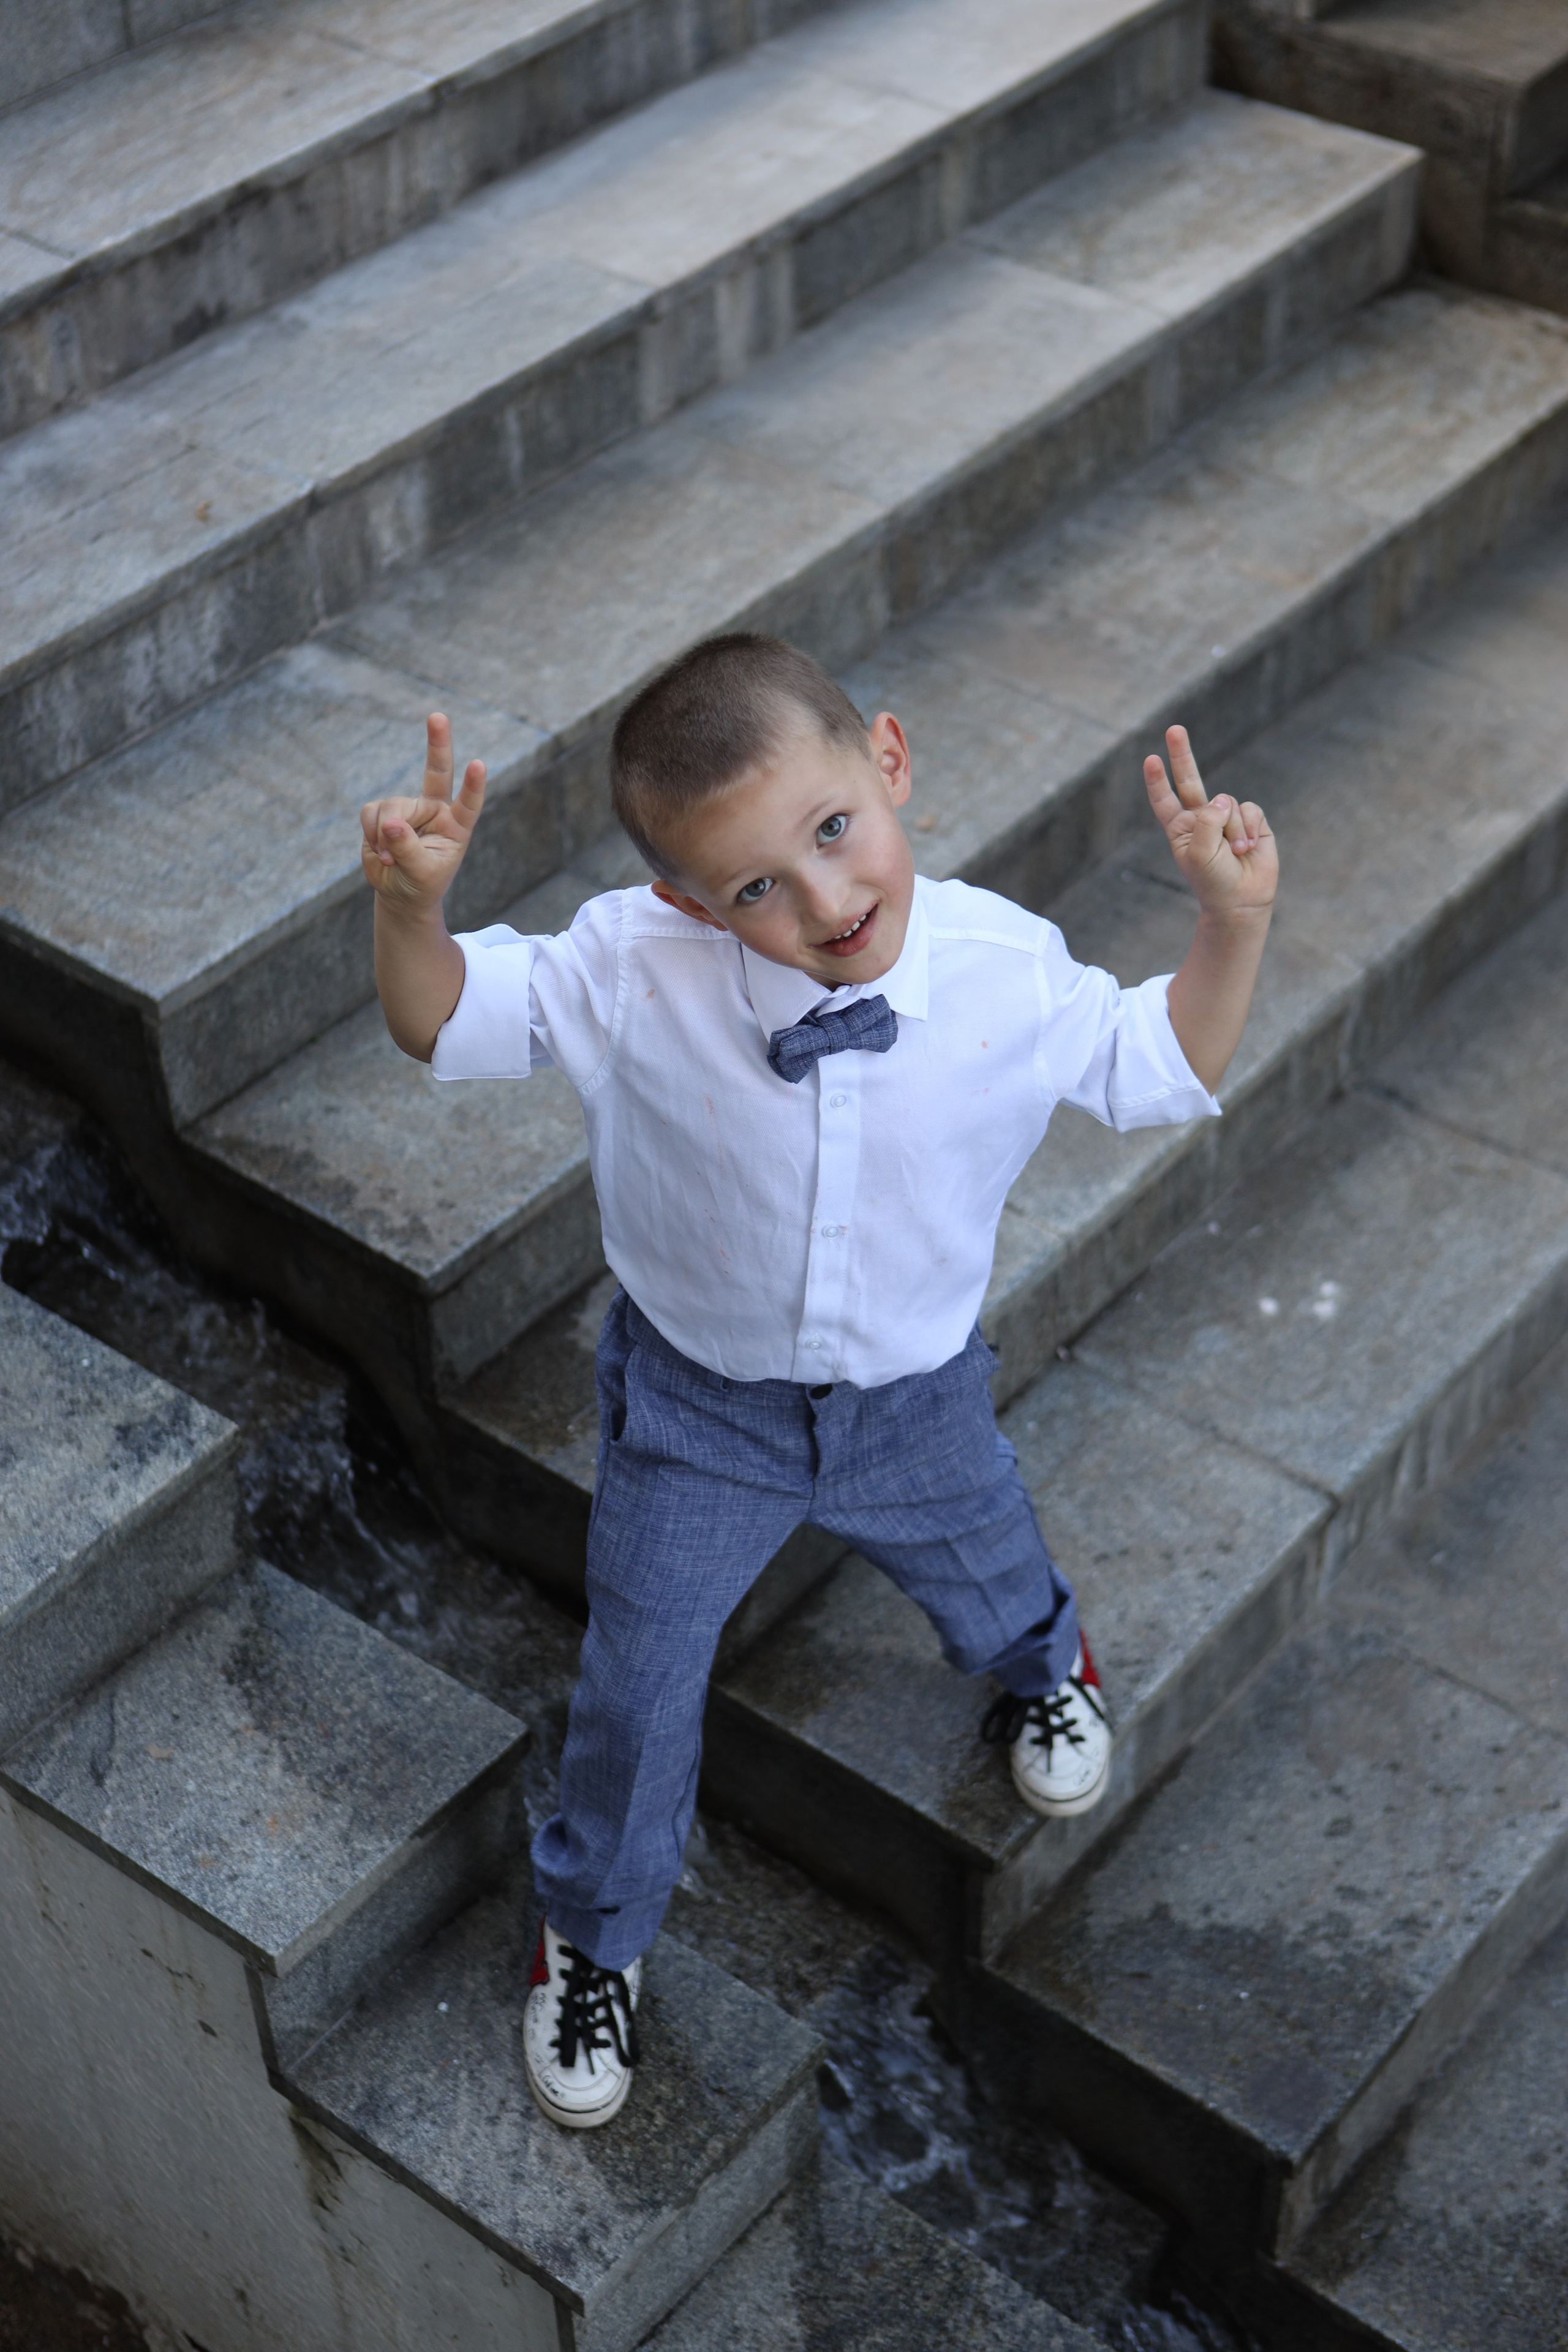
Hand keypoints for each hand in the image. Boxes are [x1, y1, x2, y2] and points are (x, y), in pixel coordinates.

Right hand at [360, 713, 486, 913]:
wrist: (400, 892)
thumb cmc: (421, 884)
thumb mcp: (422, 874)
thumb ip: (408, 850)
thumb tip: (390, 823)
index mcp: (457, 825)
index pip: (468, 802)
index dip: (473, 785)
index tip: (478, 764)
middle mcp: (435, 809)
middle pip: (437, 771)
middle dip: (437, 743)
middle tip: (437, 716)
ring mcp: (409, 807)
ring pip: (391, 807)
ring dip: (384, 835)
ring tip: (390, 858)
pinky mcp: (382, 811)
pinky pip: (371, 813)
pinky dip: (371, 834)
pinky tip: (379, 850)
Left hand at [1144, 726, 1276, 919]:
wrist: (1242, 900)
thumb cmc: (1213, 881)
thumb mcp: (1199, 853)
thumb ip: (1206, 821)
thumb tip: (1224, 799)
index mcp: (1180, 828)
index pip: (1165, 800)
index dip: (1158, 781)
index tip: (1150, 759)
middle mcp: (1201, 818)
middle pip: (1190, 780)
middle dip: (1182, 754)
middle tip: (1174, 729)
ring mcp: (1226, 818)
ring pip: (1228, 803)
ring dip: (1233, 830)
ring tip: (1234, 853)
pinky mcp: (1251, 821)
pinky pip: (1249, 809)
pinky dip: (1250, 828)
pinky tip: (1249, 847)